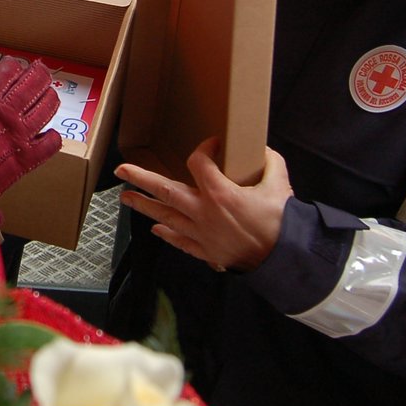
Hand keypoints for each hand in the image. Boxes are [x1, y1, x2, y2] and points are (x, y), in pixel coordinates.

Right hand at [0, 56, 61, 211]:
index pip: (10, 70)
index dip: (14, 66)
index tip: (15, 67)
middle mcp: (5, 113)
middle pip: (34, 82)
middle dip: (39, 74)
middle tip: (41, 72)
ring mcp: (18, 136)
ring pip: (47, 107)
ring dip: (50, 98)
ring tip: (49, 96)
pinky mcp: (25, 160)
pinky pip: (51, 144)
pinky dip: (53, 137)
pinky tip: (48, 135)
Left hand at [117, 138, 291, 271]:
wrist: (283, 260)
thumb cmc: (281, 223)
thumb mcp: (279, 185)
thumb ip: (270, 163)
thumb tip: (263, 150)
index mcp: (220, 193)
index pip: (199, 163)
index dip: (203, 149)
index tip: (212, 144)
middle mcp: (203, 212)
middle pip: (165, 191)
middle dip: (141, 179)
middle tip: (121, 170)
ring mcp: (201, 233)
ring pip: (166, 216)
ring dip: (144, 206)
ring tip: (126, 197)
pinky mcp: (206, 250)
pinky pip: (180, 241)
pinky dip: (167, 234)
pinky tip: (156, 228)